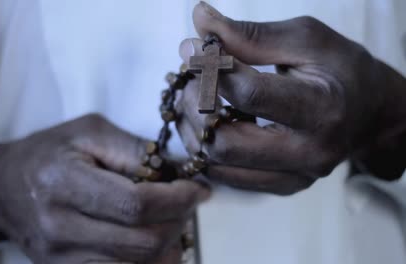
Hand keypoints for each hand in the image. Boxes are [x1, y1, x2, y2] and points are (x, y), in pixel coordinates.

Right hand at [0, 114, 208, 263]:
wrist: (2, 187)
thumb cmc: (49, 152)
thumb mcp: (90, 132)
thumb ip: (134, 150)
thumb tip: (178, 172)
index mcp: (64, 185)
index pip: (136, 206)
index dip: (177, 201)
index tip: (198, 190)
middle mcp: (60, 229)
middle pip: (141, 243)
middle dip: (179, 223)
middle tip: (189, 203)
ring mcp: (61, 258)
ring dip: (168, 245)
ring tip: (172, 219)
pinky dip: (147, 261)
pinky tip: (153, 239)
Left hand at [176, 2, 405, 194]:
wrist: (369, 111)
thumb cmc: (340, 69)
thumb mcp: (305, 39)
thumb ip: (250, 34)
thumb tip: (200, 19)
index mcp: (322, 108)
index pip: (250, 95)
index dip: (211, 70)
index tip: (191, 50)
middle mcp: (309, 152)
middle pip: (226, 142)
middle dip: (195, 107)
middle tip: (188, 79)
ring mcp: (295, 177)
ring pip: (218, 164)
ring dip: (192, 128)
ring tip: (193, 97)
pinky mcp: (282, 186)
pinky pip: (225, 176)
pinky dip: (204, 148)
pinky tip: (206, 121)